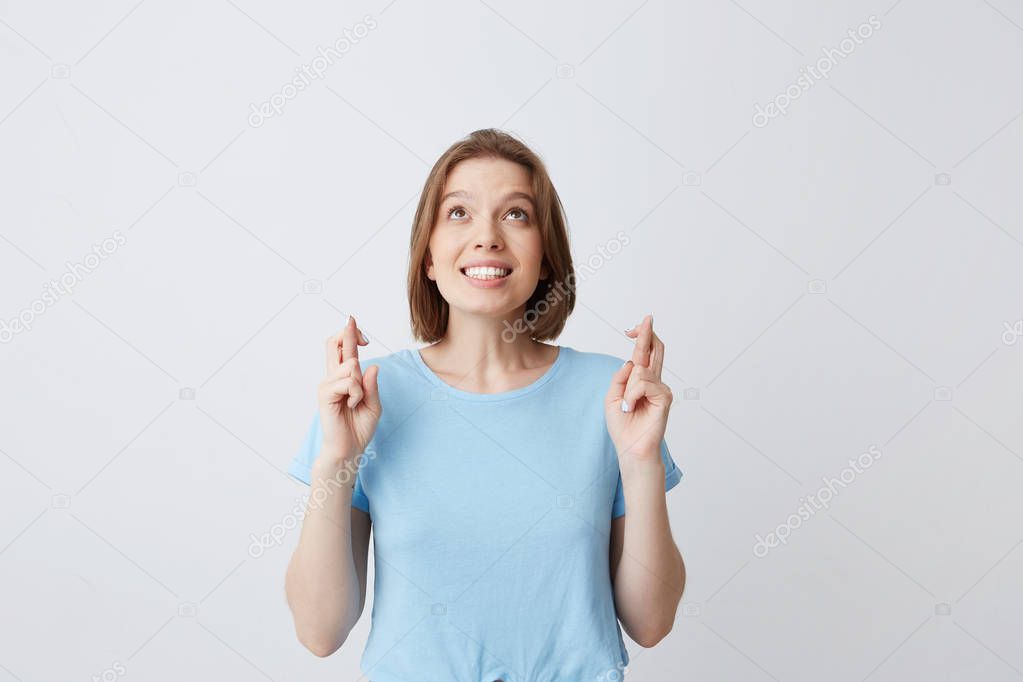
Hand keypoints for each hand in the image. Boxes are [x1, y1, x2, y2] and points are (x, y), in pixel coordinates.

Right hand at [317, 315, 381, 462]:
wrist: (349, 449)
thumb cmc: (359, 428)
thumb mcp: (374, 404)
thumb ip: (372, 385)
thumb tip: (372, 366)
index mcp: (344, 377)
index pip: (344, 348)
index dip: (350, 333)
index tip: (359, 329)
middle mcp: (333, 377)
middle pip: (334, 343)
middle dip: (348, 334)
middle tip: (363, 337)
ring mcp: (327, 384)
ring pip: (350, 365)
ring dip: (360, 384)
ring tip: (356, 401)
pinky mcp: (324, 394)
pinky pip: (348, 382)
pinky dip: (356, 394)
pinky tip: (351, 405)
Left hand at [604, 314, 672, 463]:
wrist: (630, 447)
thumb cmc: (622, 425)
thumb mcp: (612, 397)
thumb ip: (620, 378)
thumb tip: (633, 362)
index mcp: (640, 380)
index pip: (644, 353)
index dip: (641, 337)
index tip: (633, 327)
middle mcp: (653, 381)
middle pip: (654, 350)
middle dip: (647, 333)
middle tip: (647, 317)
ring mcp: (660, 388)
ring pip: (640, 370)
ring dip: (627, 389)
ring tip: (627, 406)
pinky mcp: (664, 397)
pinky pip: (642, 383)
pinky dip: (631, 395)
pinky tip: (631, 407)